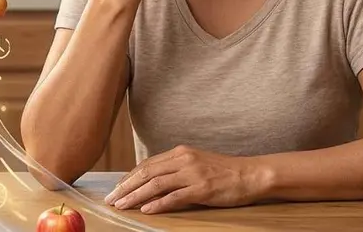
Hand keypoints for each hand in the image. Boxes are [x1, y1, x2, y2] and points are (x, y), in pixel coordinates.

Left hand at [104, 145, 268, 213]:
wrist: (250, 174)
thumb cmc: (225, 172)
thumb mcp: (197, 163)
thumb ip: (177, 169)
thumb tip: (154, 180)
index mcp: (181, 152)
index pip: (148, 164)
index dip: (129, 177)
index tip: (117, 188)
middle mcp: (184, 159)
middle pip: (147, 172)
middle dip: (126, 186)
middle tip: (111, 199)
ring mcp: (193, 173)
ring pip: (156, 184)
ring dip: (136, 195)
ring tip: (122, 205)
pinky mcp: (202, 188)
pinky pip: (175, 196)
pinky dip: (158, 203)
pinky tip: (146, 210)